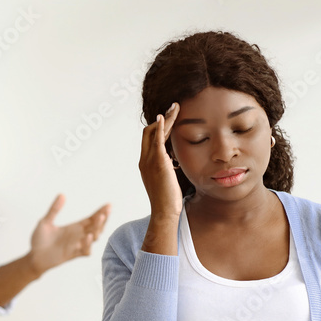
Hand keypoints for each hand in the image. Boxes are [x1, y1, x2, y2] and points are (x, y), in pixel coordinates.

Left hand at [27, 194, 110, 275]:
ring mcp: (77, 245)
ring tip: (99, 219)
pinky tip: (88, 237)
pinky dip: (88, 244)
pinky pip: (85, 251)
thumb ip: (54, 210)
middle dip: (103, 219)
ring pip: (94, 238)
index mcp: (75, 227)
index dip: (101, 212)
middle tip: (107, 210)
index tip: (109, 205)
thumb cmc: (40, 240)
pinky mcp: (72, 255)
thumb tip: (62, 194)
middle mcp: (79, 236)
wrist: (34, 257)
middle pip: (96, 227)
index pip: (92, 219)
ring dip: (98, 229)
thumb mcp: (45, 222)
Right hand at [139, 102, 181, 218]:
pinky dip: (161, 126)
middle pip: (148, 132)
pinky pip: (157, 140)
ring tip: (176, 107)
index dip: (158, 127)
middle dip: (161, 118)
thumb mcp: (166, 181)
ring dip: (166, 118)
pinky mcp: (158, 162)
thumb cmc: (168, 200)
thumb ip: (167, 169)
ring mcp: (149, 161)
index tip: (169, 118)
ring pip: (154, 132)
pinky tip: (166, 116)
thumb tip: (174, 164)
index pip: (148, 139)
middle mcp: (144, 160)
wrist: (165, 212)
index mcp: (145, 164)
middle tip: (174, 107)